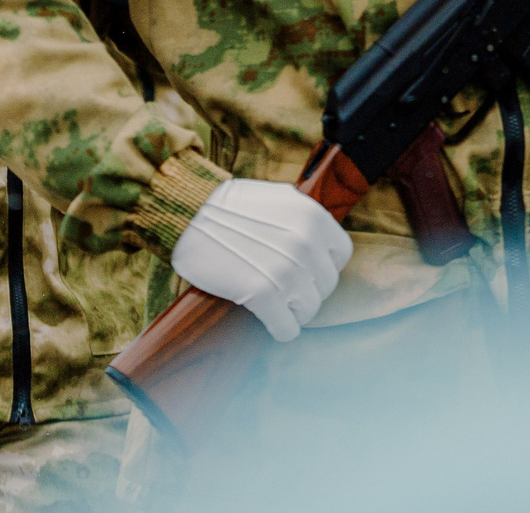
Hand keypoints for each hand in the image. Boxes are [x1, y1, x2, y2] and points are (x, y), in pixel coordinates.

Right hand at [171, 178, 352, 341]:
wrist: (188, 213)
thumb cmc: (229, 206)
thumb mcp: (278, 199)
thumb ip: (302, 218)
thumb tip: (318, 239)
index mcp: (314, 217)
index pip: (341, 255)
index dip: (324, 265)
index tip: (308, 271)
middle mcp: (306, 243)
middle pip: (326, 285)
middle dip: (308, 289)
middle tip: (288, 290)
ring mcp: (287, 270)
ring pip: (309, 309)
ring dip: (295, 312)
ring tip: (280, 308)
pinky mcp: (262, 294)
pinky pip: (287, 327)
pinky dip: (282, 330)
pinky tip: (273, 325)